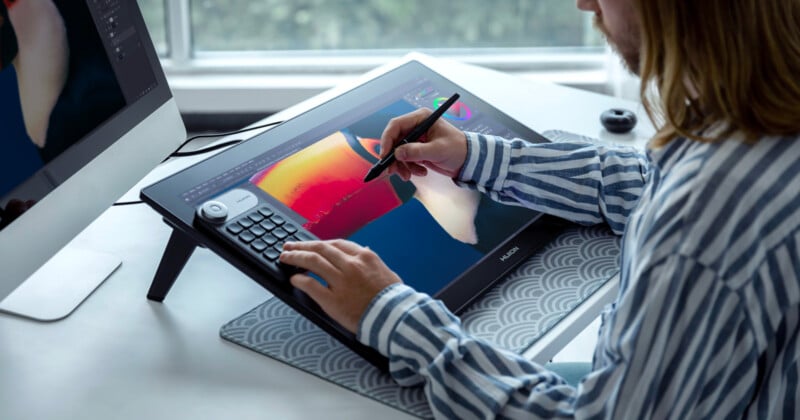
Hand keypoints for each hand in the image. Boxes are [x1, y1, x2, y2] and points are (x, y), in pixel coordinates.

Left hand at [279, 239, 401, 332]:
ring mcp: (341, 282)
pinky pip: (311, 285)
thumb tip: (364, 250)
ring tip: (285, 257)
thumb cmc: (393, 298)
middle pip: (320, 249)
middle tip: (289, 246)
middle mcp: (351, 265)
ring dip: (296, 258)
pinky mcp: (333, 300)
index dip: (319, 243)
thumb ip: (372, 261)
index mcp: (364, 257)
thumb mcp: (387, 272)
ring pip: (312, 262)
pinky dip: (300, 280)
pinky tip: (294, 279)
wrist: (395, 317)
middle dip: (301, 246)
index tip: (310, 244)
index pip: (336, 244)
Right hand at [380, 108, 467, 180]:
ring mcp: (415, 139)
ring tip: (410, 175)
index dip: (387, 140)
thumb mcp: (438, 150)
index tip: (385, 156)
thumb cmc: (458, 149)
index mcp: (421, 118)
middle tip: (392, 171)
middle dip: (393, 157)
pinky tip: (421, 172)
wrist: (468, 161)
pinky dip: (409, 168)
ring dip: (401, 166)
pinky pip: (404, 159)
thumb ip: (417, 151)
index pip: (396, 125)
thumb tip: (398, 153)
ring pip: (397, 152)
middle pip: (394, 140)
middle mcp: (416, 126)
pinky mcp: (416, 150)